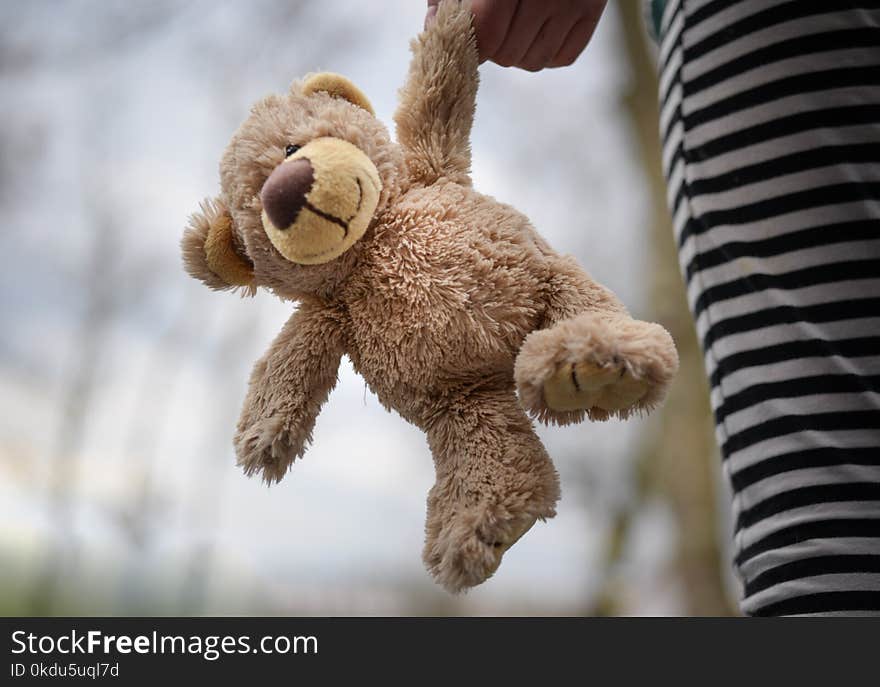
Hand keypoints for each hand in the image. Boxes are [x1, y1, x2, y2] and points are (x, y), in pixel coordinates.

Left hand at [426, 0, 606, 70]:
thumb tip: (434, 34)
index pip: (487, 35)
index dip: (472, 44)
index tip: (467, 38)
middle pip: (507, 54)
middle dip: (493, 48)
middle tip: (493, 28)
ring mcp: (572, 2)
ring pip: (533, 62)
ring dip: (518, 53)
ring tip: (515, 27)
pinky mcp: (593, 12)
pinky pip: (561, 58)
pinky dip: (546, 53)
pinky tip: (538, 31)